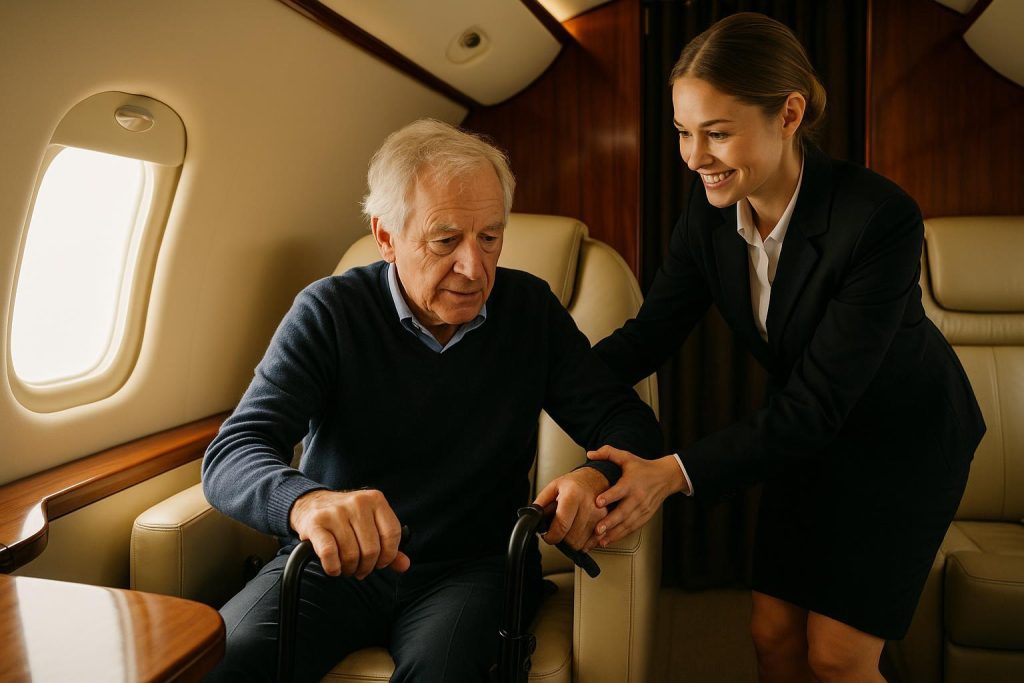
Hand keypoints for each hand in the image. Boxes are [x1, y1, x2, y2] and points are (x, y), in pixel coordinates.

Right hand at [289, 489, 409, 578]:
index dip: (389, 555)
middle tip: (360, 569)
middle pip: (372, 549)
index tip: (380, 563)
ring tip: (347, 568)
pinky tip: (334, 568)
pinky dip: (333, 567)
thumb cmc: (345, 519)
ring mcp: (336, 511)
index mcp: (375, 500)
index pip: (392, 534)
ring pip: (351, 554)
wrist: (311, 504)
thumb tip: (404, 565)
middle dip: (367, 566)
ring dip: (350, 569)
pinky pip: (329, 553)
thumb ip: (387, 544)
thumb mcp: (370, 524)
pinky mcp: (316, 522)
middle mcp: (357, 502)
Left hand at [532, 467, 608, 550]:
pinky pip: (593, 542)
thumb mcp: (554, 487)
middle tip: (558, 530)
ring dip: (571, 541)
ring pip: (581, 542)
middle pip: (571, 538)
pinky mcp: (607, 522)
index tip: (547, 536)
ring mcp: (600, 515)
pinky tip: (579, 533)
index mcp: (573, 495)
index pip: (562, 526)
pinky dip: (584, 542)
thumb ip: (541, 503)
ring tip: (568, 529)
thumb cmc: (574, 483)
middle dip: (560, 539)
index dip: (551, 536)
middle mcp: (589, 505)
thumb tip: (532, 518)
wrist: (597, 478)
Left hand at [587, 447, 686, 546]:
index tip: (598, 502)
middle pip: (623, 512)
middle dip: (610, 522)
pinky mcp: (645, 517)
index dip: (609, 496)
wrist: (666, 477)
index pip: (620, 490)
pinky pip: (632, 528)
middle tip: (597, 530)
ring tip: (601, 540)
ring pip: (627, 524)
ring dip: (613, 533)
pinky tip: (609, 541)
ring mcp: (642, 509)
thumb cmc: (644, 468)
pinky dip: (620, 536)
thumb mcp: (627, 457)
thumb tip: (590, 453)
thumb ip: (608, 453)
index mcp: (631, 483)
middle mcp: (637, 498)